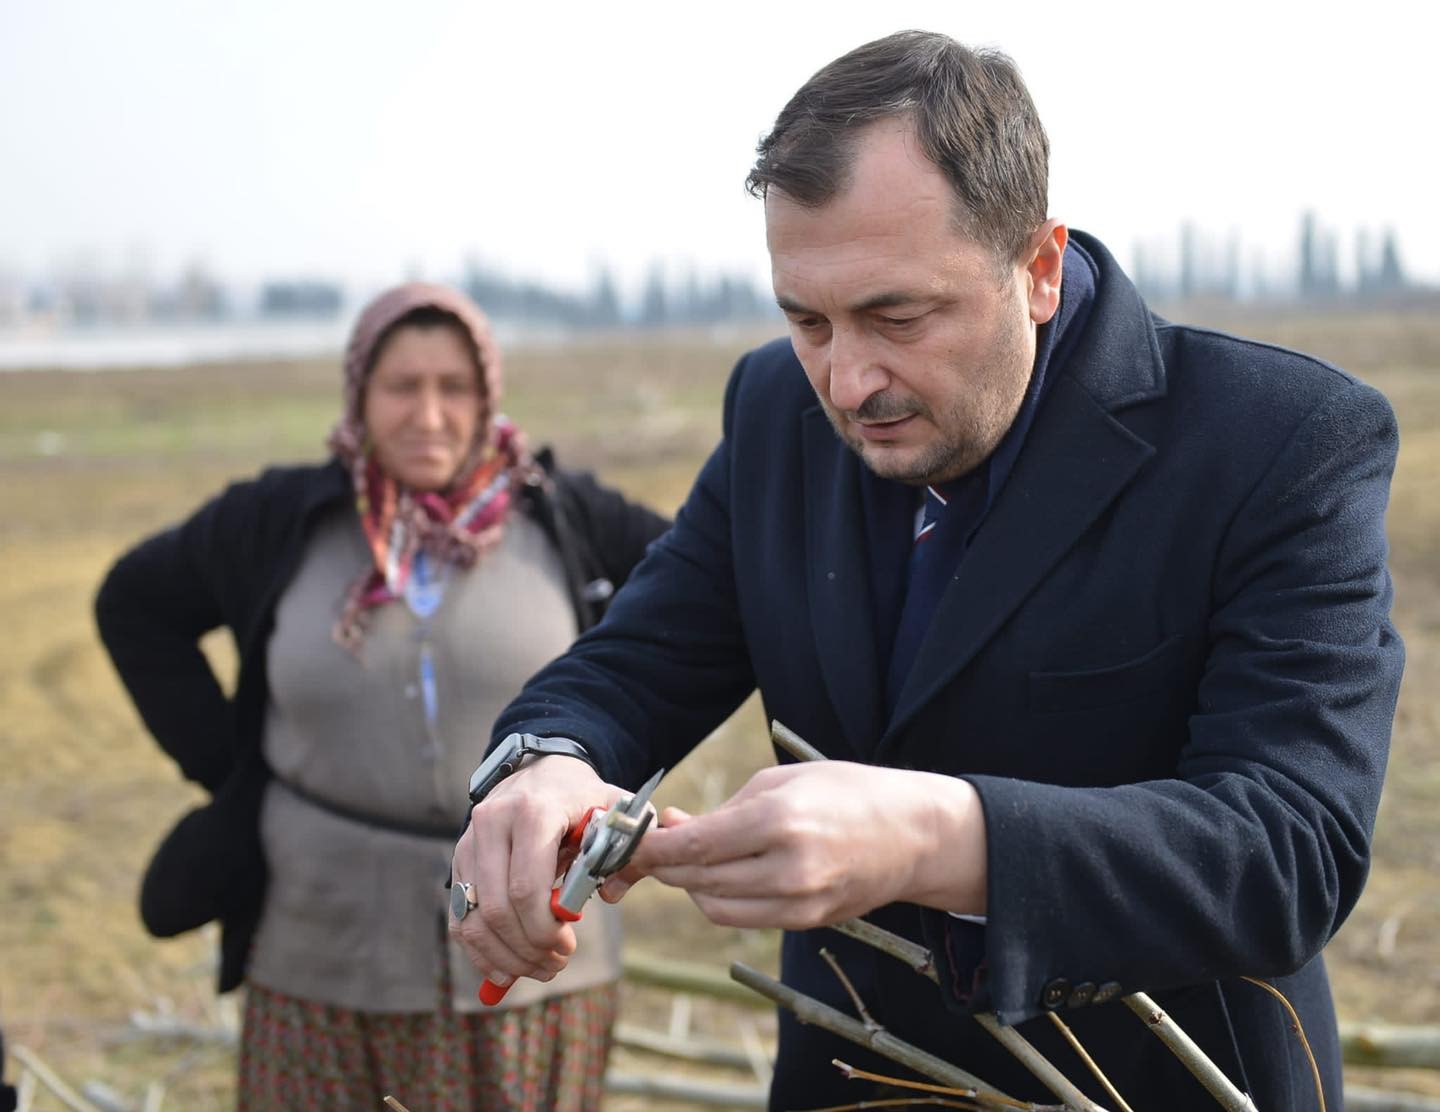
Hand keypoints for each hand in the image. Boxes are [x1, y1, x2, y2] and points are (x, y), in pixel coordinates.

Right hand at [449, 754, 626, 989]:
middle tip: (557, 963)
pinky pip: (460, 918)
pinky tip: (507, 970)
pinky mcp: (460, 860)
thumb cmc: (583, 798)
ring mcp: (469, 842)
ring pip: (474, 919)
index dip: (544, 927)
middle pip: (498, 909)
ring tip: (540, 968)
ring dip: (506, 956)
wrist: (543, 770)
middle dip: (529, 947)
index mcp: (533, 811)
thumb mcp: (615, 811)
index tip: (568, 944)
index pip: (526, 886)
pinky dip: (481, 952)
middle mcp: (492, 824)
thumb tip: (613, 894)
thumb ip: (628, 847)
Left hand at [619, 761, 986, 929]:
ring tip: (687, 858)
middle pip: (699, 878)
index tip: (630, 841)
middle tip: (648, 847)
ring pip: (715, 906)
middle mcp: (788, 867)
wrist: (915, 835)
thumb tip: (673, 826)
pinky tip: (719, 875)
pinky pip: (744, 918)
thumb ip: (725, 808)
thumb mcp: (783, 781)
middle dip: (665, 865)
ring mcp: (799, 901)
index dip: (655, 847)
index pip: (696, 845)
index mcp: (780, 820)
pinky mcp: (806, 922)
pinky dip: (721, 899)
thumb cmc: (848, 792)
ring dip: (690, 884)